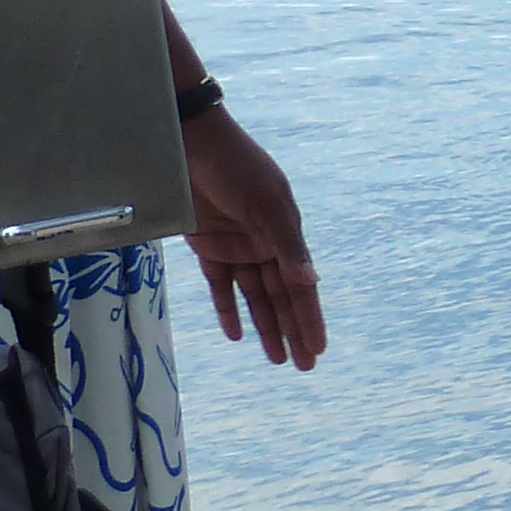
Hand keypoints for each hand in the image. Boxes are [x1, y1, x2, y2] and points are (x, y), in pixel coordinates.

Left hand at [181, 106, 327, 369]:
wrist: (192, 144)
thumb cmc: (235, 168)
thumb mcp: (265, 204)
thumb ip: (287, 244)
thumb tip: (312, 282)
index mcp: (285, 234)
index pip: (301, 287)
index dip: (309, 319)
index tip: (318, 349)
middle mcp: (265, 245)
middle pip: (281, 297)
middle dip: (294, 330)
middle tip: (305, 365)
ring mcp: (237, 247)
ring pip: (254, 297)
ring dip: (266, 326)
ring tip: (276, 359)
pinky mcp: (208, 247)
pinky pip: (222, 285)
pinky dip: (229, 309)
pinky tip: (237, 334)